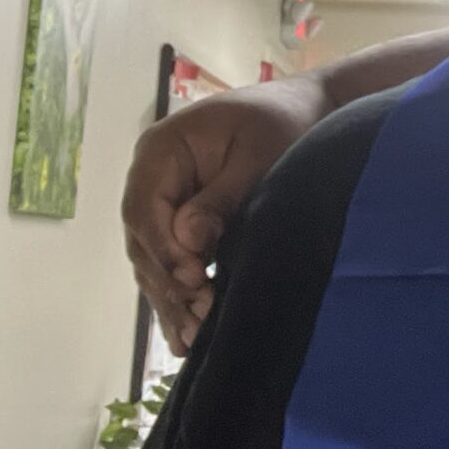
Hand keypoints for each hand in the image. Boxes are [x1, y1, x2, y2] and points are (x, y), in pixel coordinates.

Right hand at [123, 77, 328, 352]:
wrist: (304, 109)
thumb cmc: (283, 122)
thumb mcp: (259, 155)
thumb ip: (221, 198)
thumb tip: (188, 242)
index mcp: (160, 150)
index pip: (146, 209)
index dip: (165, 249)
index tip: (194, 279)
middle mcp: (151, 176)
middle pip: (144, 240)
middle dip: (169, 284)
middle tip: (199, 321)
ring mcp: (163, 200)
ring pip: (154, 259)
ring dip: (172, 299)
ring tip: (191, 340)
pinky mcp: (182, 220)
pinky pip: (171, 261)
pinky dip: (178, 296)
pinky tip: (185, 335)